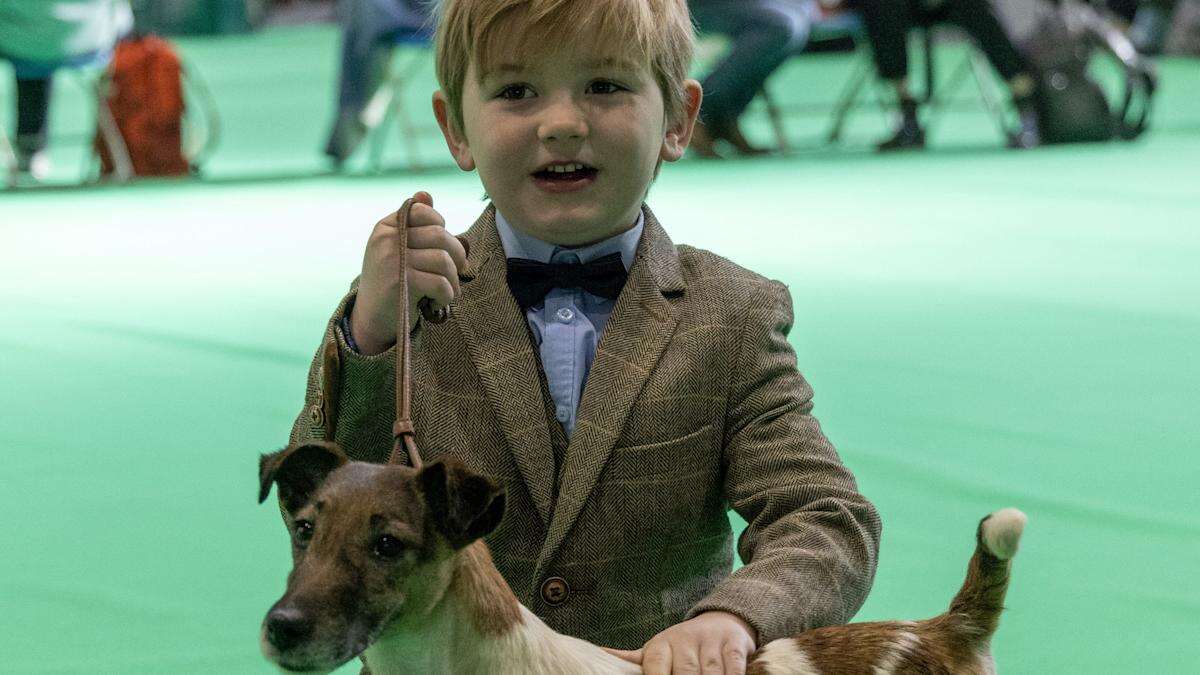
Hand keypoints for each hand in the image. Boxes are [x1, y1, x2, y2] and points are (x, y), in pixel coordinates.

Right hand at [349, 191, 466, 354]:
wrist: (370, 319)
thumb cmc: (391, 281)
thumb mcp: (397, 249)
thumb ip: (413, 223)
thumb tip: (425, 193)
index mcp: (386, 227)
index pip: (423, 211)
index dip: (441, 227)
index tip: (442, 246)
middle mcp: (386, 240)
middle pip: (440, 235)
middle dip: (457, 255)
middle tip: (457, 271)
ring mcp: (392, 261)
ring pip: (444, 260)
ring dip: (454, 280)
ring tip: (448, 290)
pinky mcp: (401, 284)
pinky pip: (441, 283)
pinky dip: (447, 295)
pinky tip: (438, 302)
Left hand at [603, 611, 756, 674]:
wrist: (722, 621)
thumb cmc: (682, 646)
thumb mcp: (656, 650)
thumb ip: (632, 659)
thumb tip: (599, 654)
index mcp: (661, 645)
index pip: (654, 667)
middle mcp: (684, 640)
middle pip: (685, 673)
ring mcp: (710, 642)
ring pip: (710, 673)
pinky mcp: (734, 645)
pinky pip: (734, 668)